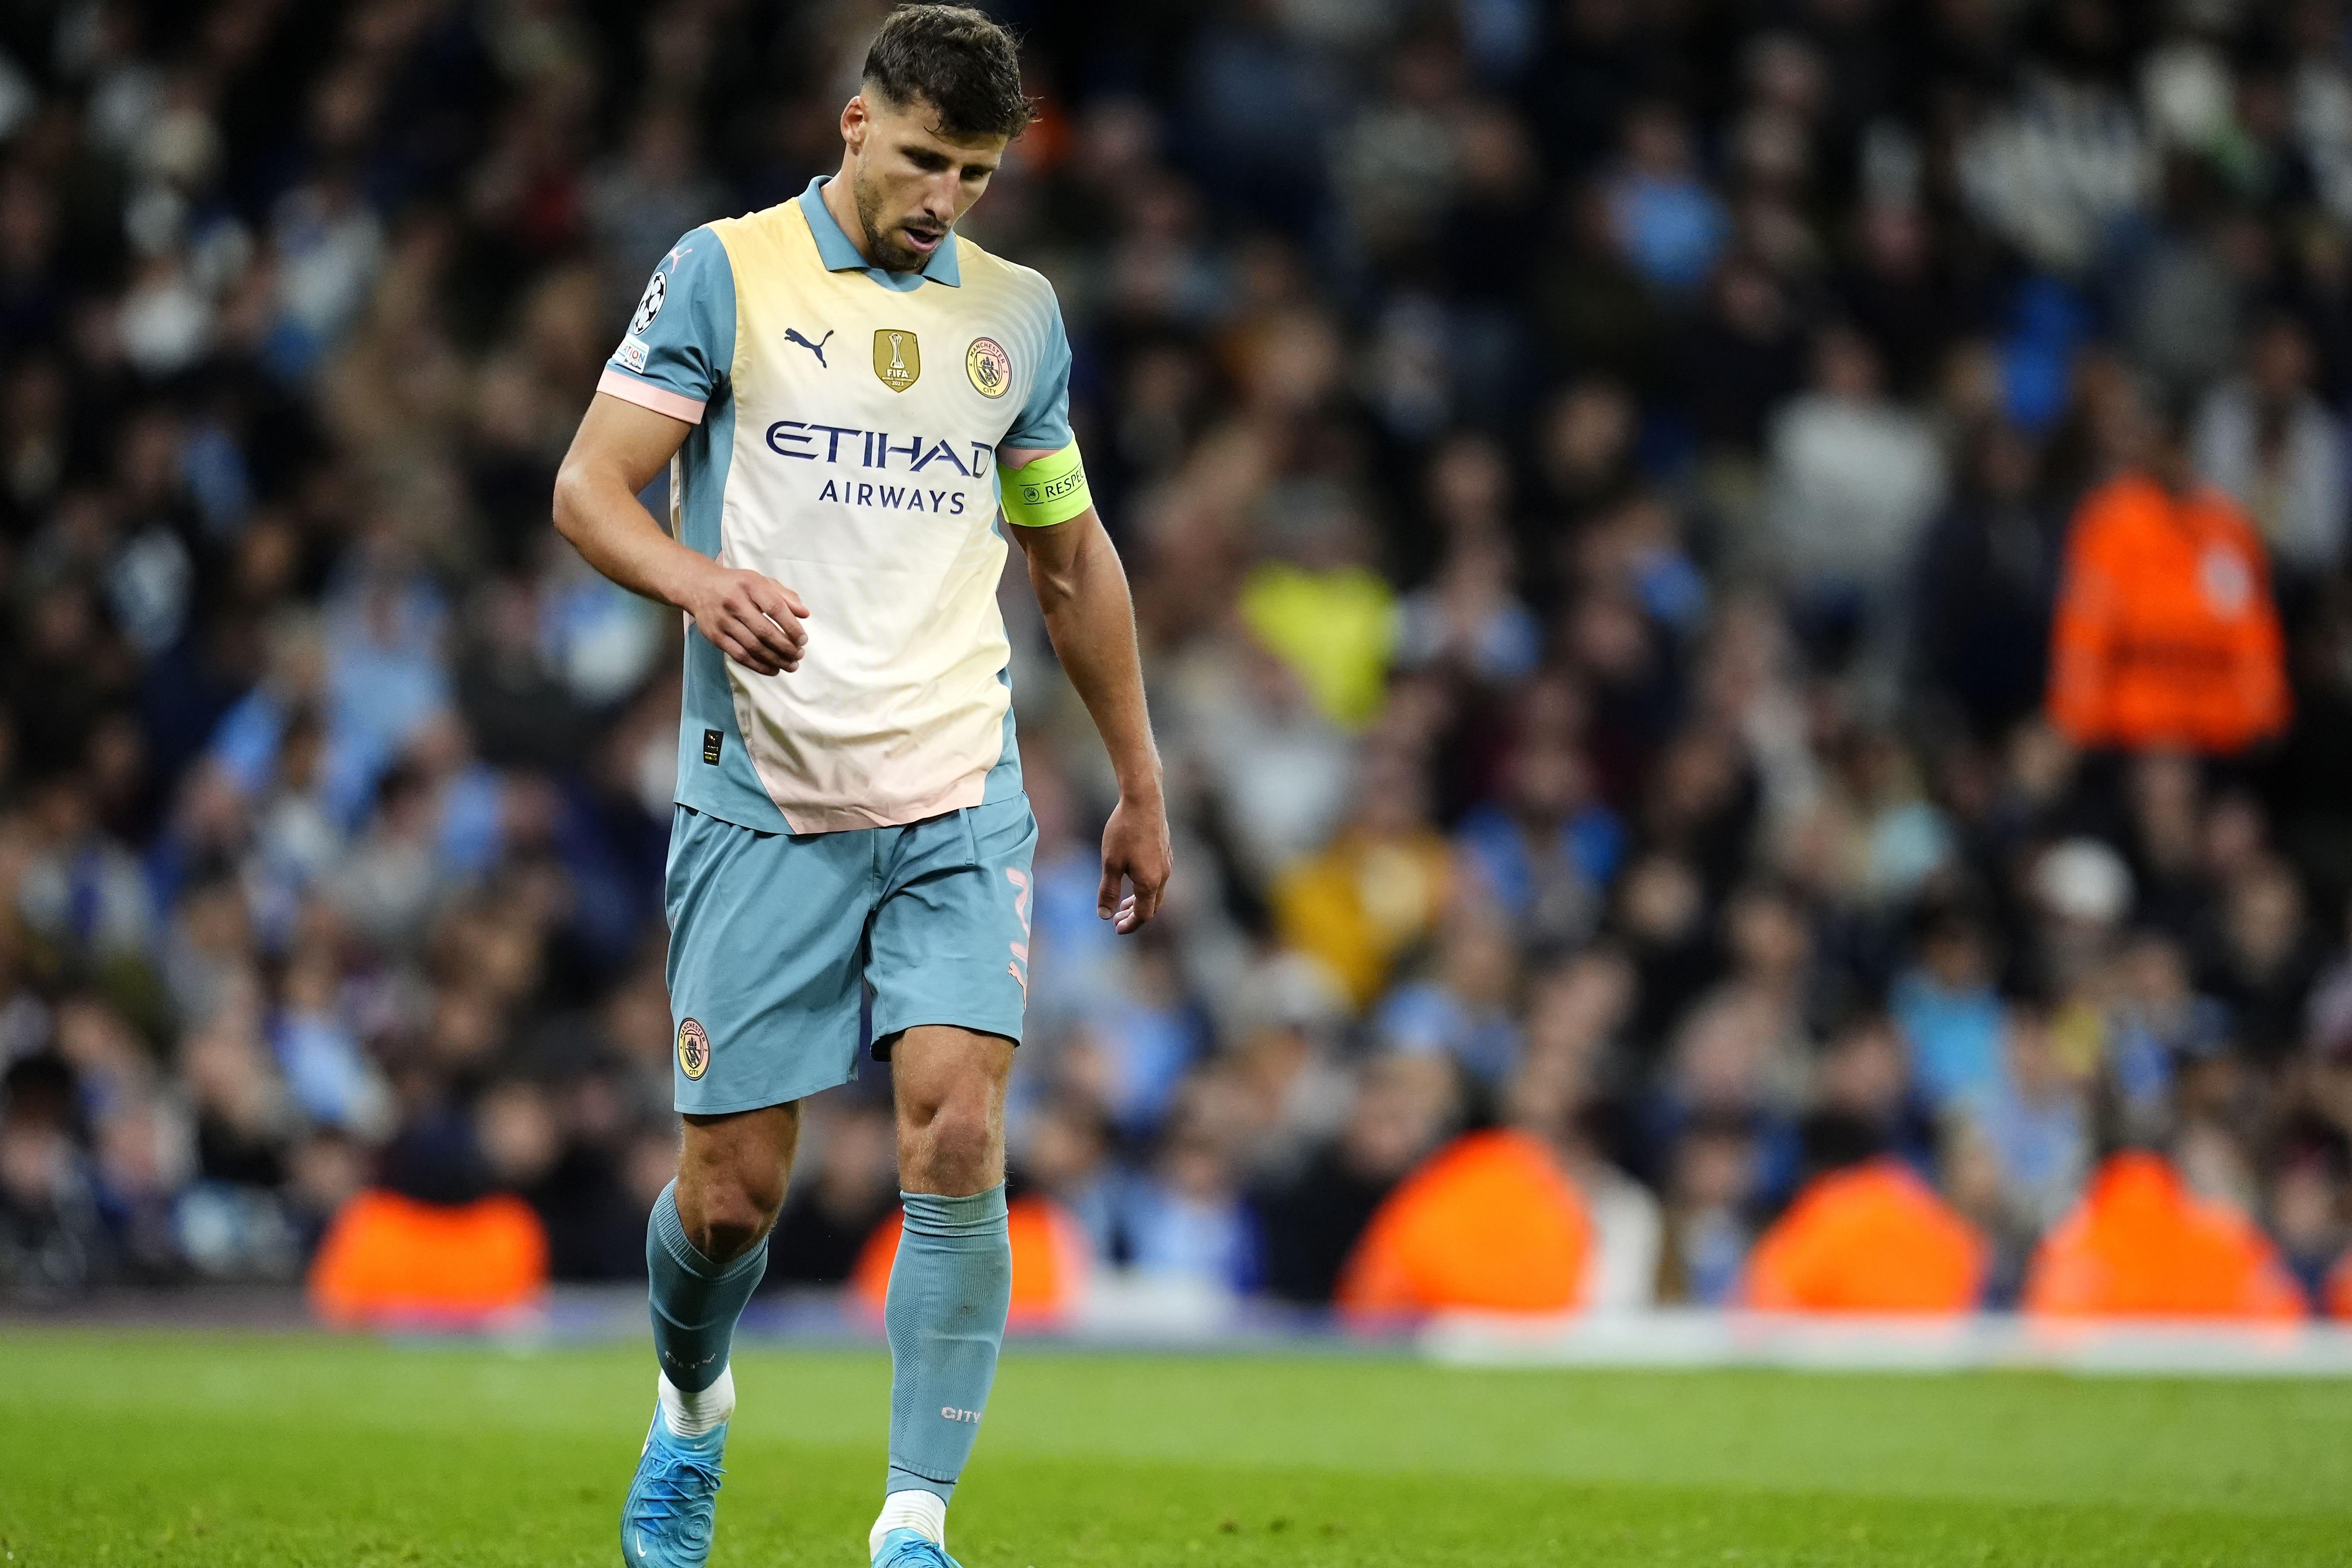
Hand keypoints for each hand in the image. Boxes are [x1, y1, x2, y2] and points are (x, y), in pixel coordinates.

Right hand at [684, 564, 807, 674]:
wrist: (699, 586)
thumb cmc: (737, 585)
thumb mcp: (761, 581)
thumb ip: (785, 596)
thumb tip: (805, 614)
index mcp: (750, 585)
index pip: (775, 608)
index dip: (792, 627)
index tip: (803, 640)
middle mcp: (734, 602)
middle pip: (764, 631)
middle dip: (786, 647)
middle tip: (799, 655)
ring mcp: (722, 620)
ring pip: (752, 646)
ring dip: (775, 659)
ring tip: (791, 665)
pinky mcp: (714, 636)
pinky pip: (739, 655)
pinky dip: (758, 666)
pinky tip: (773, 669)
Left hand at [1097, 792, 1171, 933]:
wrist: (1143, 800)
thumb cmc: (1124, 831)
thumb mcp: (1110, 863)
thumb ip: (1109, 891)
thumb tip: (1105, 916)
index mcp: (1150, 882)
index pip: (1143, 915)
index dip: (1130, 925)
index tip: (1116, 929)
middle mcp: (1163, 875)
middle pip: (1152, 906)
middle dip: (1135, 915)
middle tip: (1117, 919)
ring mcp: (1166, 862)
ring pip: (1156, 891)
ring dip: (1140, 900)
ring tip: (1123, 902)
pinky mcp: (1165, 850)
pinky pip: (1158, 877)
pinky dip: (1145, 886)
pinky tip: (1133, 877)